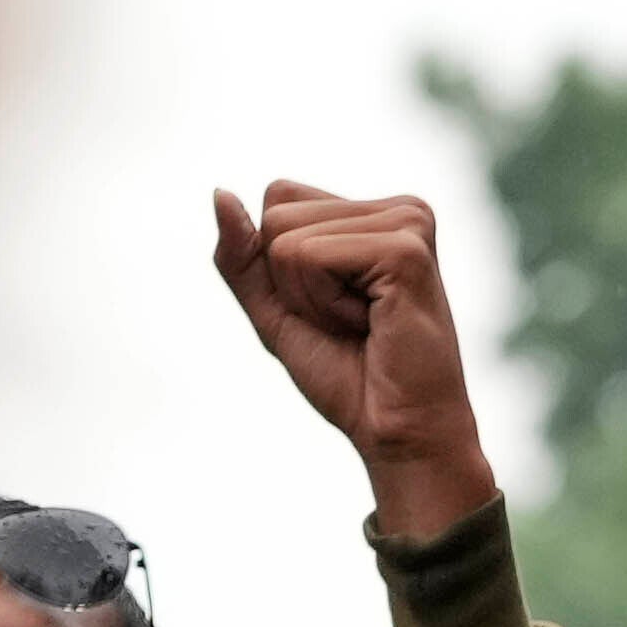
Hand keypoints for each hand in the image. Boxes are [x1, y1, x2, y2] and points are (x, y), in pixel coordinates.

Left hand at [209, 182, 502, 543]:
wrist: (397, 433)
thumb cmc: (348, 378)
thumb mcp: (277, 310)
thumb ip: (243, 255)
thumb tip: (219, 192)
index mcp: (373, 213)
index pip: (278, 198)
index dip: (280, 268)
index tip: (331, 307)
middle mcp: (398, 207)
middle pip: (277, 215)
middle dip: (292, 286)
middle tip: (348, 323)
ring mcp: (407, 222)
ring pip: (288, 240)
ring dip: (310, 300)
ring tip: (363, 325)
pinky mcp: (405, 249)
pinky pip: (309, 258)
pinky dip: (324, 306)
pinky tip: (371, 325)